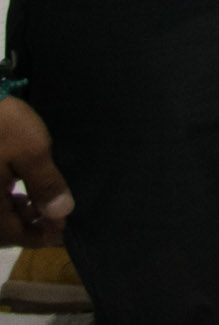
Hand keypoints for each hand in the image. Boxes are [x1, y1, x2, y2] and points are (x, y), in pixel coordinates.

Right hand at [0, 98, 71, 247]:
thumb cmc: (2, 126)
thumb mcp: (31, 152)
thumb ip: (46, 185)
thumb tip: (62, 213)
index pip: (16, 236)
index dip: (43, 236)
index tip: (68, 232)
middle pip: (5, 230)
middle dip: (31, 227)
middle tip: (59, 216)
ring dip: (20, 215)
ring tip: (45, 202)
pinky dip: (7, 202)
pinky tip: (21, 191)